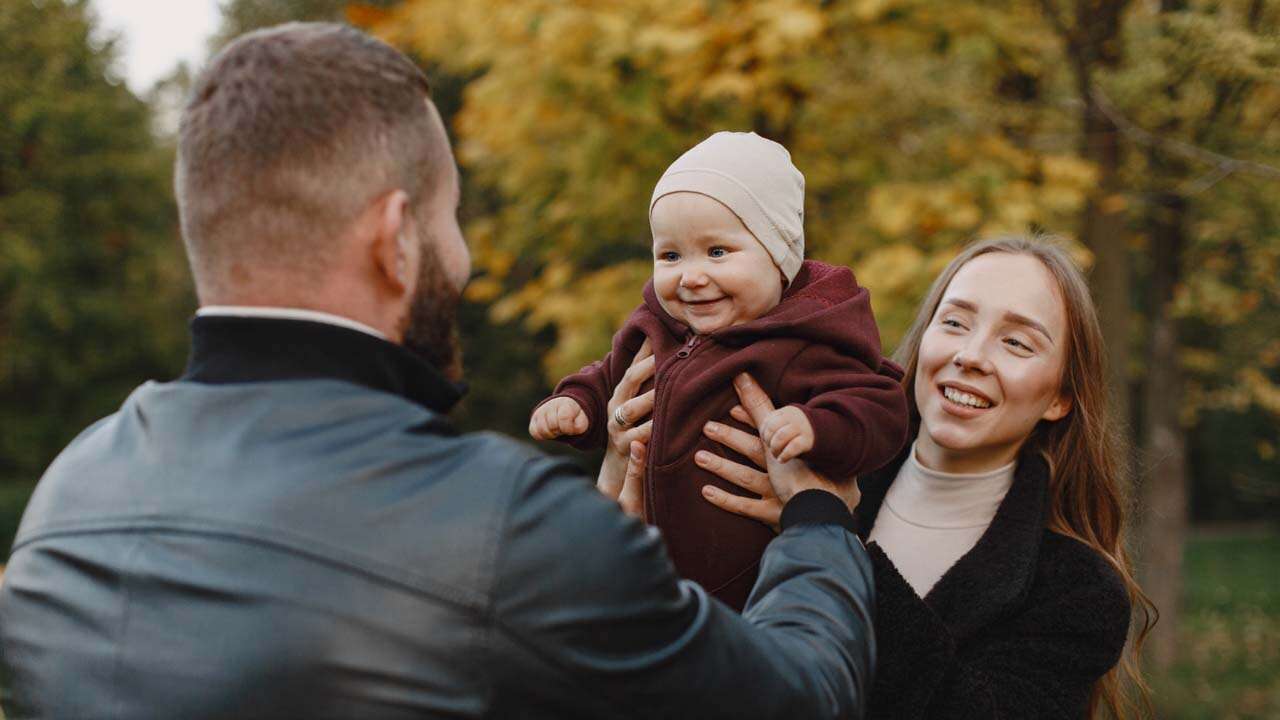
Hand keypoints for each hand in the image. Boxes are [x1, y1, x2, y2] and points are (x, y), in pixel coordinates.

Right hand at [529, 397, 588, 439]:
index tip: (571, 428)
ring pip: (543, 430)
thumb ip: (579, 426)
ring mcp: (541, 410)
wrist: (567, 408)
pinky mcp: (534, 418)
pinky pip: (534, 432)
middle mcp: (551, 404)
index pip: (563, 418)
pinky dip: (542, 436)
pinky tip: (549, 431)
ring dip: (551, 434)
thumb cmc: (575, 417)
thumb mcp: (583, 420)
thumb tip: (569, 429)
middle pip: (552, 426)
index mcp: (566, 403)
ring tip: (557, 429)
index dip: (568, 428)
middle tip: (564, 427)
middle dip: (560, 430)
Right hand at [597, 341, 654, 507]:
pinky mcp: (625, 449)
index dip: (643, 353)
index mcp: (620, 394)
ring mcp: (618, 429)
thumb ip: (647, 381)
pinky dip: (649, 433)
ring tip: (664, 390)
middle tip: (665, 357)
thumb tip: (660, 344)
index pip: (632, 367)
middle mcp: (616, 408)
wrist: (618, 468)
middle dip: (645, 369)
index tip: (658, 338)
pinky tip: (663, 428)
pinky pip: (638, 439)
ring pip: (630, 411)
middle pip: (629, 384)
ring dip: (647, 399)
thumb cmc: (634, 429)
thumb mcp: (637, 405)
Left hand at [699, 373, 858, 528]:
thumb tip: (835, 436)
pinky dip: (725, 500)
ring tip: (699, 456)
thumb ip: (825, 454)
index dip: (752, 418)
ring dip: (721, 465)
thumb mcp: (840, 468)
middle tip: (707, 426)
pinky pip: (745, 507)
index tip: (733, 407)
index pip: (770, 432)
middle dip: (730, 436)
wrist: (837, 518)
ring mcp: (775, 493)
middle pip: (752, 449)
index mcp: (794, 457)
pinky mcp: (771, 513)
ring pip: (743, 476)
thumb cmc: (840, 492)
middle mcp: (782, 472)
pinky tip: (706, 492)